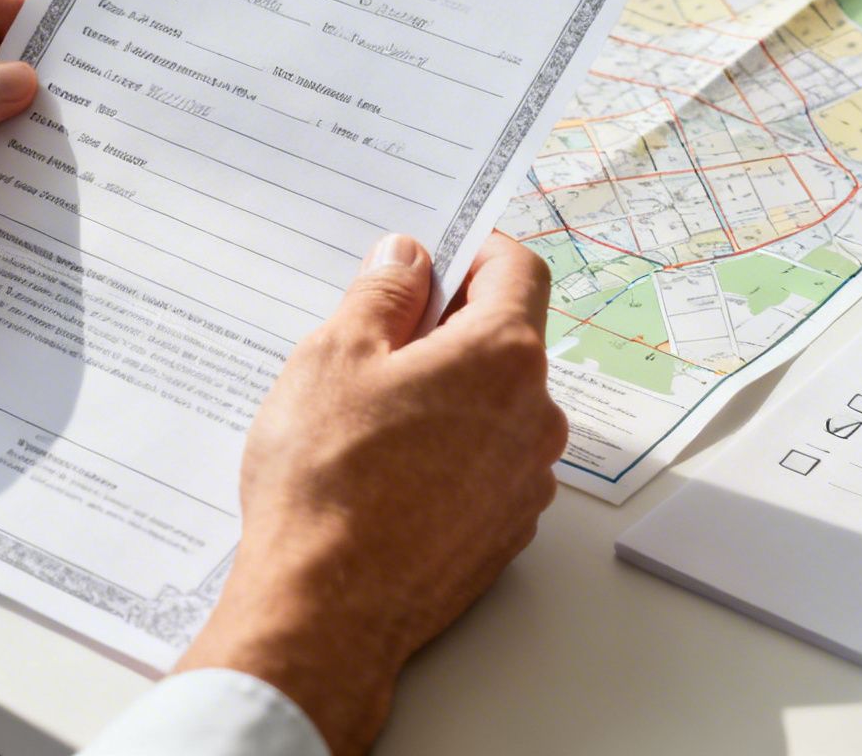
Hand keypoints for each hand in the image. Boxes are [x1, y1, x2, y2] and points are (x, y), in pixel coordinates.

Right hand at [173, 231, 566, 754]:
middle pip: (508, 340)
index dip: (476, 250)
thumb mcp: (334, 356)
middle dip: (450, 328)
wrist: (326, 610)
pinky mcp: (506, 529)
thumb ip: (382, 293)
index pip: (519, 270)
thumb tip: (406, 259)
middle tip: (379, 341)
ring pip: (496, 406)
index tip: (436, 255)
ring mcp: (527, 480)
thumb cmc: (327, 481)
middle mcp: (535, 417)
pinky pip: (487, 464)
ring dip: (449, 393)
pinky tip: (388, 470)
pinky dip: (450, 451)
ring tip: (371, 416)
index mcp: (504, 357)